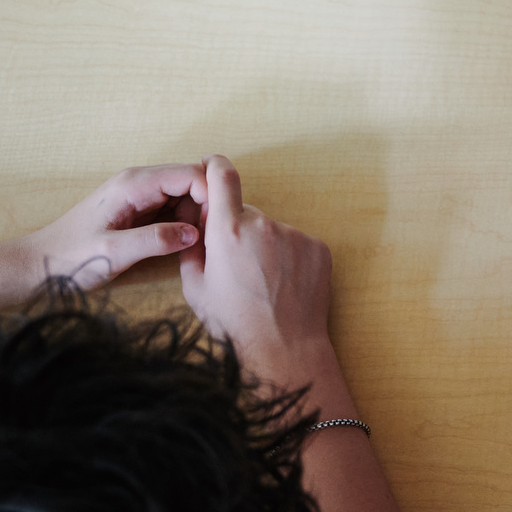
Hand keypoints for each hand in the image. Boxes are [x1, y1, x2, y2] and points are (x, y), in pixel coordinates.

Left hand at [21, 164, 203, 289]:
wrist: (38, 264)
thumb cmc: (69, 257)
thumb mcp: (112, 253)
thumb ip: (154, 241)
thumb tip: (194, 233)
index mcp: (133, 184)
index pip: (191, 174)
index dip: (209, 197)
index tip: (212, 227)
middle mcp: (139, 182)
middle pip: (193, 182)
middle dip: (206, 207)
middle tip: (207, 240)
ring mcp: (140, 195)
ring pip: (186, 196)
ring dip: (196, 217)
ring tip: (195, 246)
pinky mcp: (140, 209)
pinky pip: (174, 209)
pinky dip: (184, 224)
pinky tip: (182, 245)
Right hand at [176, 155, 334, 371]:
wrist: (284, 348)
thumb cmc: (234, 323)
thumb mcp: (195, 287)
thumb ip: (193, 247)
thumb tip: (197, 223)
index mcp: (227, 231)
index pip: (222, 177)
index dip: (215, 166)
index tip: (212, 164)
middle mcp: (263, 225)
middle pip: (246, 214)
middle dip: (239, 231)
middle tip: (238, 267)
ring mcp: (295, 235)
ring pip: (273, 231)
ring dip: (266, 246)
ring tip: (264, 283)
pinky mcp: (318, 248)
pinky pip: (297, 244)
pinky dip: (290, 257)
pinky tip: (284, 284)